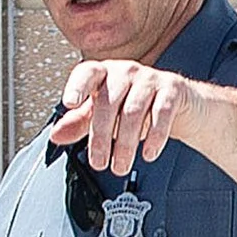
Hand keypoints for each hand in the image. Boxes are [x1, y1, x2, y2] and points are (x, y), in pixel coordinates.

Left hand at [49, 57, 209, 173]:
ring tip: (120, 166)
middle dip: (101, 136)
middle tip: (99, 162)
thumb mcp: (106, 115)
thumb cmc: (138, 107)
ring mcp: (150, 78)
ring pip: (133, 111)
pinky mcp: (173, 89)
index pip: (87, 73)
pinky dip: (155, 137)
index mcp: (105, 73)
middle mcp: (126, 71)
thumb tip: (55, 136)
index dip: (77, 87)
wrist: (181, 105)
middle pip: (109, 102)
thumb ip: (80, 123)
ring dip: (125, 144)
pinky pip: (162, 114)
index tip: (69, 103)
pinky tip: (148, 154)